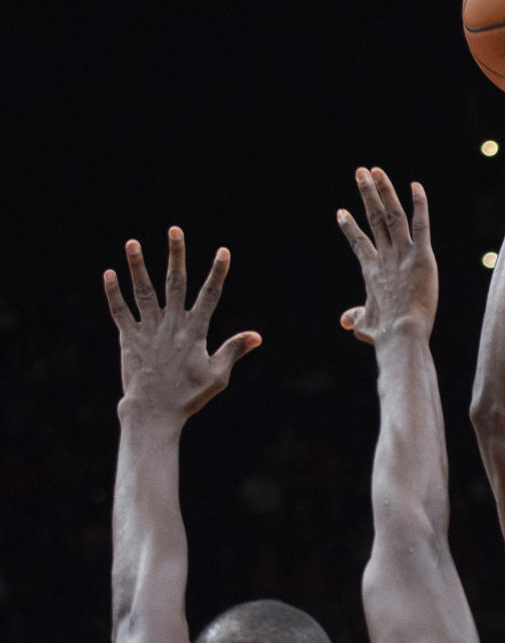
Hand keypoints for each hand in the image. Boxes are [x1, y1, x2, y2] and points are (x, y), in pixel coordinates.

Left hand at [104, 227, 260, 419]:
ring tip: (133, 242)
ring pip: (143, 291)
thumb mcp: (217, 376)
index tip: (223, 251)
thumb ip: (233, 350)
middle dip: (176, 255)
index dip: (218, 272)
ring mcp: (148, 330)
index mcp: (194, 332)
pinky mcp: (129, 339)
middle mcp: (171, 325)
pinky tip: (109, 273)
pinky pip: (120, 311)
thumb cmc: (188, 397)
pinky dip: (113, 293)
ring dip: (138, 266)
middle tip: (175, 229)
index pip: (209, 296)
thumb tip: (257, 336)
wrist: (154, 412)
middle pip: (174, 283)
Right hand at [337, 169, 437, 344]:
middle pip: (373, 218)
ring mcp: (402, 255)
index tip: (342, 212)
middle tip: (360, 172)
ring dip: (384, 190)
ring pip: (392, 215)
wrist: (400, 335)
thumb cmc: (384, 334)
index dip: (350, 227)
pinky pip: (421, 225)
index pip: (359, 242)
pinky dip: (419, 205)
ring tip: (376, 170)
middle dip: (366, 193)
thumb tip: (345, 320)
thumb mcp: (365, 325)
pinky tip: (415, 186)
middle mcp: (384, 257)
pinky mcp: (421, 257)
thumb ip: (356, 317)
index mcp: (371, 271)